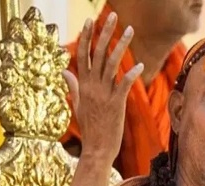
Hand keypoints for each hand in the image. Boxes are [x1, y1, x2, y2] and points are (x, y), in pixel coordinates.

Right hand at [62, 13, 142, 164]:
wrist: (97, 149)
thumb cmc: (90, 129)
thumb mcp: (78, 106)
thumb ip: (73, 86)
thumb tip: (64, 71)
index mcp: (83, 85)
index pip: (82, 55)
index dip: (85, 36)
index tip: (89, 21)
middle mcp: (92, 87)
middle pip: (97, 53)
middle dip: (105, 33)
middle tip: (113, 16)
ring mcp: (104, 94)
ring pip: (111, 64)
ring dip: (121, 45)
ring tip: (130, 30)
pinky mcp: (117, 104)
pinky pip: (124, 84)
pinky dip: (131, 74)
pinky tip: (140, 64)